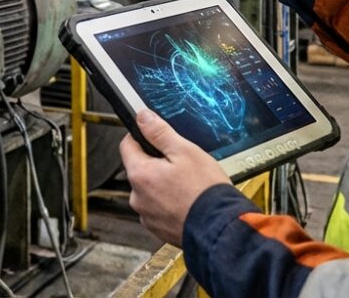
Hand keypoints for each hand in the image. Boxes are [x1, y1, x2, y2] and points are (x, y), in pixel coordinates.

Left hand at [120, 109, 229, 246]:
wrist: (221, 230)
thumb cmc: (205, 192)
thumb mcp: (186, 151)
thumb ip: (160, 133)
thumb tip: (142, 117)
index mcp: (139, 174)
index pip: (127, 145)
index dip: (141, 136)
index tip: (155, 136)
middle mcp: (137, 197)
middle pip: (140, 169)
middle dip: (157, 163)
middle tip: (181, 164)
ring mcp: (147, 215)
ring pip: (150, 190)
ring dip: (163, 185)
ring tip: (188, 186)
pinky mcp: (158, 229)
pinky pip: (159, 208)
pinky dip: (170, 203)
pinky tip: (188, 201)